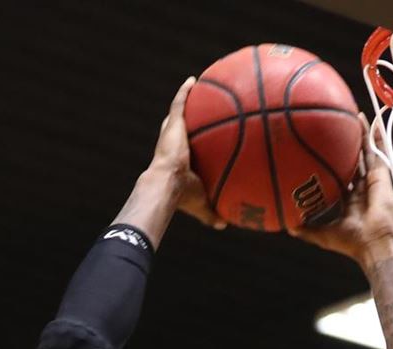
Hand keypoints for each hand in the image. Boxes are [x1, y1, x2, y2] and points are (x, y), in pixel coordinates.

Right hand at [145, 77, 224, 228]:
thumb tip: (225, 224)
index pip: (184, 146)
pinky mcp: (172, 124)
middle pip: (179, 126)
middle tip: (198, 109)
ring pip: (180, 111)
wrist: (167, 185)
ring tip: (197, 86)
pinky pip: (180, 103)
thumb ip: (212, 213)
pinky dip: (185, 91)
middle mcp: (173, 143)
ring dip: (187, 99)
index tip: (199, 135)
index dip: (190, 139)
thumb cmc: (182, 196)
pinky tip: (193, 79)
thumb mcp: (202, 204)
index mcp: (178, 159)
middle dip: (188, 117)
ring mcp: (171, 132)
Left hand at [291, 117, 392, 261]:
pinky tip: (370, 119)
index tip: (322, 152)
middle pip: (353, 161)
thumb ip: (306, 230)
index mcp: (350, 200)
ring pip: (366, 152)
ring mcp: (373, 180)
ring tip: (353, 114)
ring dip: (360, 134)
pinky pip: (379, 150)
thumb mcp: (322, 235)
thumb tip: (286, 226)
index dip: (332, 165)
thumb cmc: (350, 242)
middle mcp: (362, 188)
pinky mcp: (383, 175)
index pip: (339, 178)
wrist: (373, 243)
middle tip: (336, 128)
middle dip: (346, 145)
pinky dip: (376, 135)